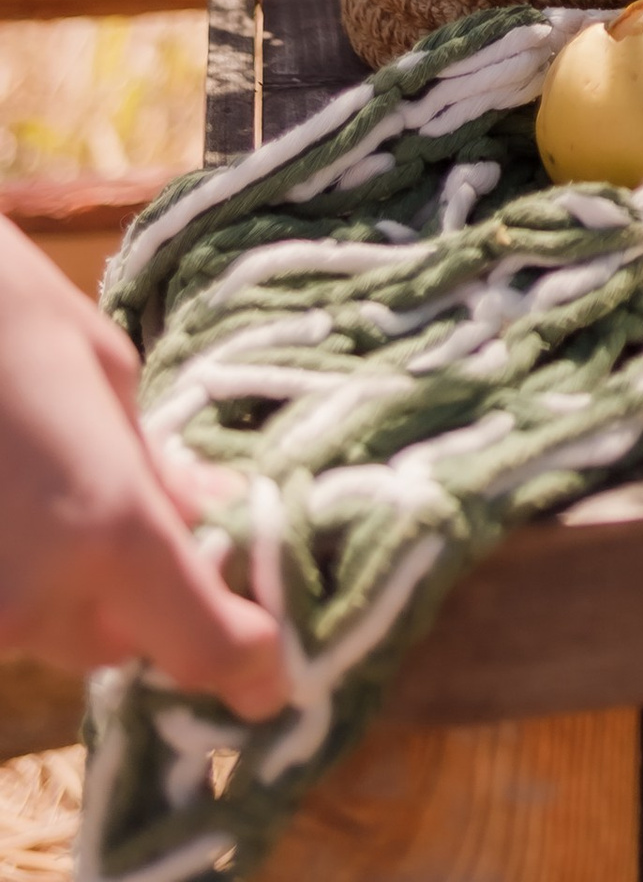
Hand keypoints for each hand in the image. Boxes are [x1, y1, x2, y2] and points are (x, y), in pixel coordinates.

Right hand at [0, 218, 285, 714]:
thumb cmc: (6, 313)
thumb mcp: (108, 377)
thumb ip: (161, 471)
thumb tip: (211, 518)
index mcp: (110, 529)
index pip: (206, 647)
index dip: (250, 668)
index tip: (276, 670)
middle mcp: (39, 596)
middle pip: (127, 643)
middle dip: (154, 597)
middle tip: (164, 522)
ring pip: (60, 631)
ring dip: (82, 587)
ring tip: (67, 486)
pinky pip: (8, 610)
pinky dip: (26, 573)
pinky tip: (19, 495)